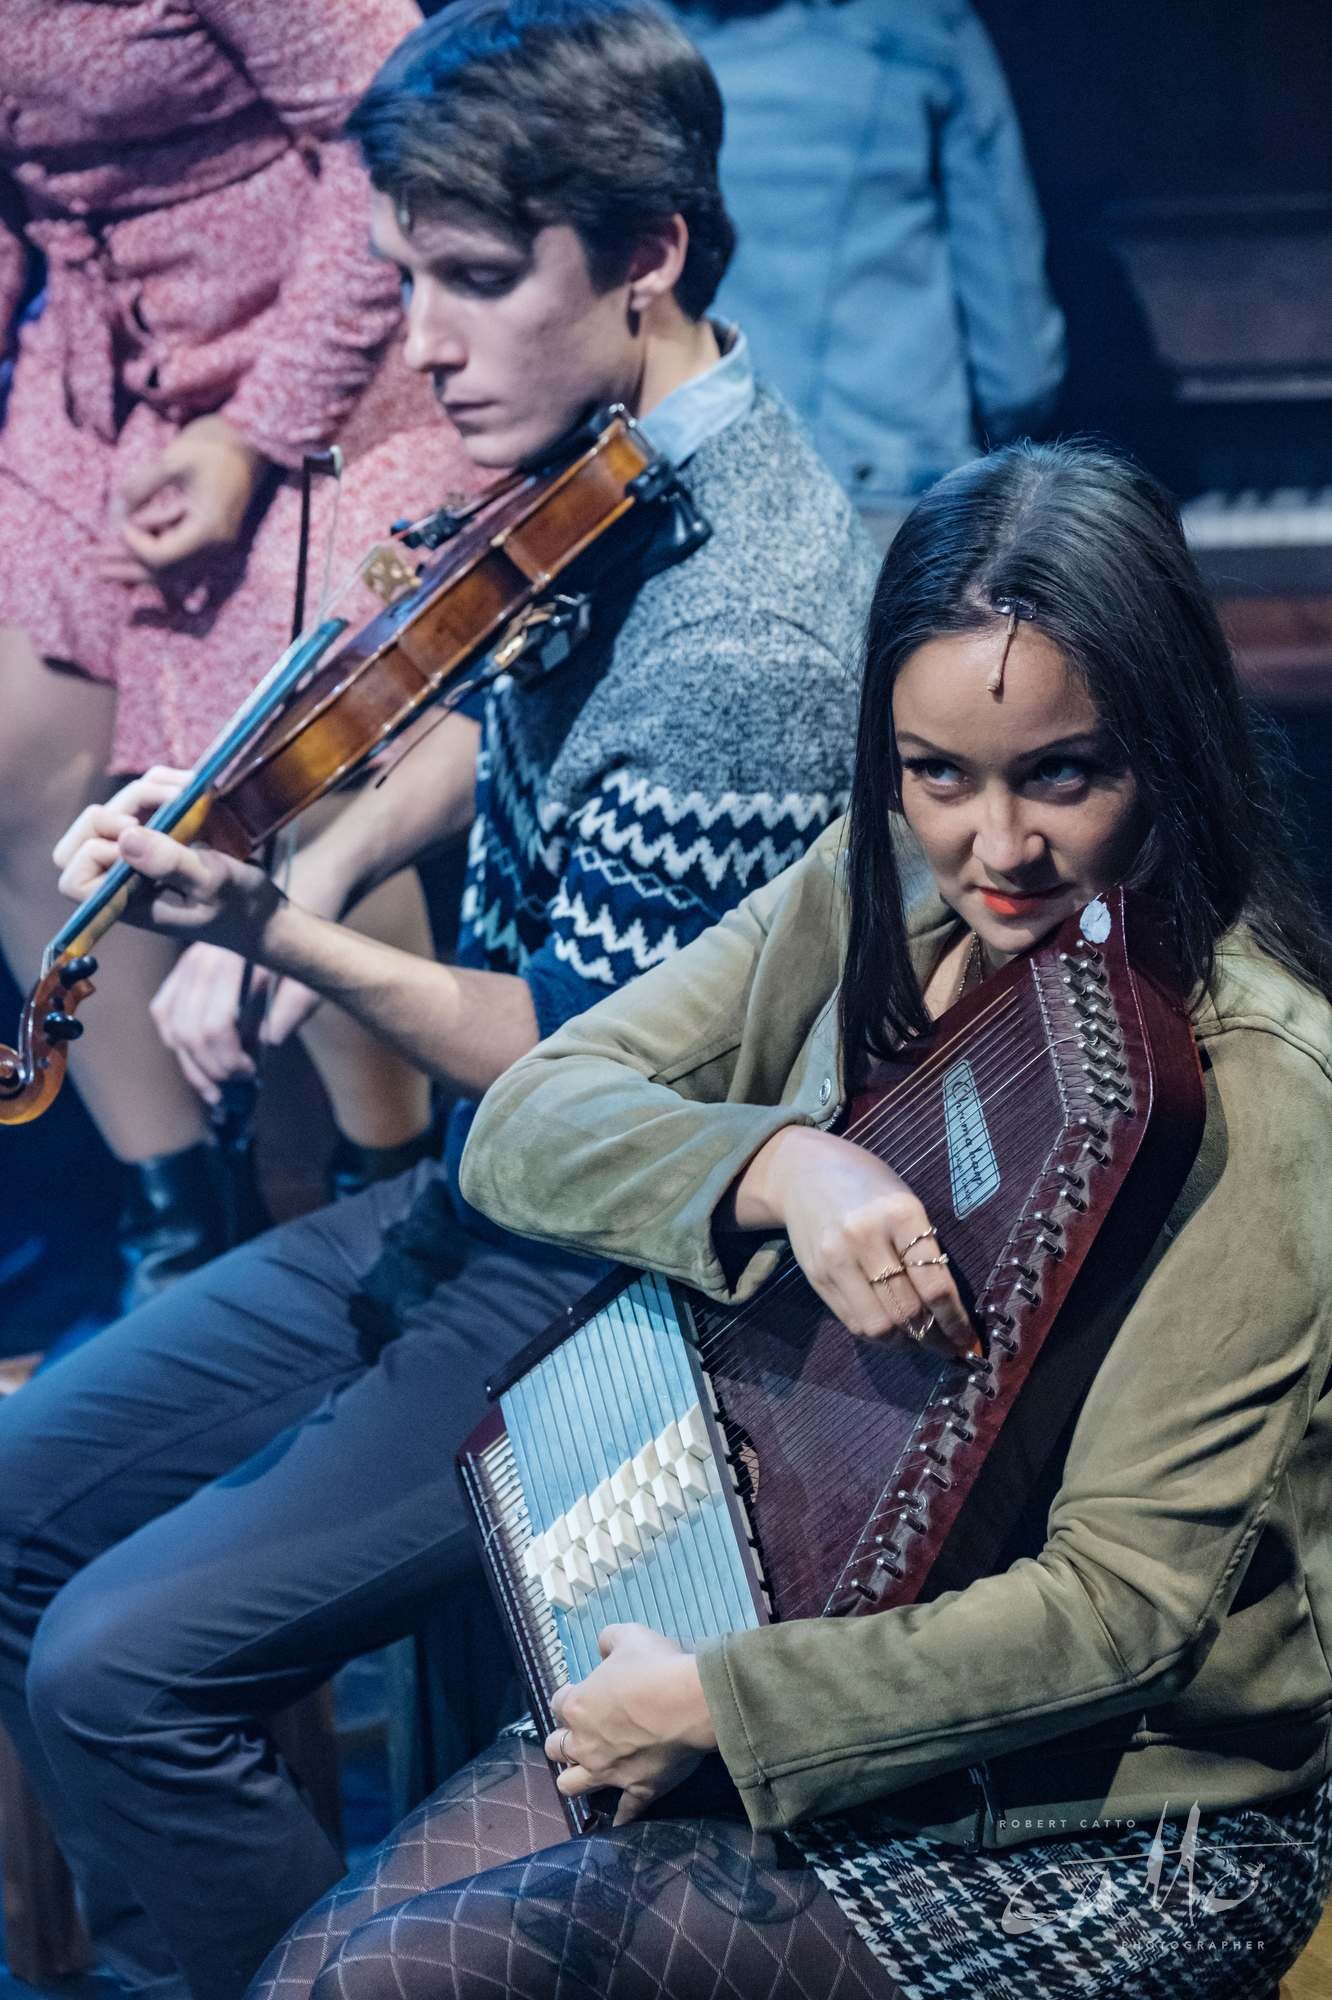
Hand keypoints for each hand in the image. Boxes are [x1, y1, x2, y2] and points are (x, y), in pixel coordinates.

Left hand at [58, 787, 280, 955]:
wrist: (264, 913)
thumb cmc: (240, 908)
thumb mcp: (211, 885)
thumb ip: (169, 864)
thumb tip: (125, 838)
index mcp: (126, 902)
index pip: (74, 877)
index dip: (96, 849)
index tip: (140, 837)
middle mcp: (124, 878)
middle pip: (84, 836)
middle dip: (116, 809)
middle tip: (161, 808)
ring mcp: (140, 853)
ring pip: (115, 807)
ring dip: (148, 791)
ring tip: (193, 793)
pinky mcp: (160, 832)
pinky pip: (143, 797)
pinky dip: (166, 784)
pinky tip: (197, 789)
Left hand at [93, 415, 267, 585]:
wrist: (247, 446)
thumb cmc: (211, 448)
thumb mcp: (171, 462)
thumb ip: (140, 488)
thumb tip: (113, 516)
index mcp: (208, 529)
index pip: (162, 556)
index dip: (134, 545)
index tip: (118, 524)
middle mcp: (214, 547)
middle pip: (163, 573)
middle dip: (124, 568)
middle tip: (89, 563)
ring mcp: (215, 548)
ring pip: (171, 574)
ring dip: (135, 571)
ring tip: (102, 567)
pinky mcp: (211, 543)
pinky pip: (179, 564)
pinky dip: (152, 563)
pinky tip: (128, 560)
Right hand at [149, 943, 320, 1105]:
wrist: (286, 927)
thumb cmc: (301, 960)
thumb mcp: (308, 984)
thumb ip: (290, 1011)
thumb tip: (267, 1042)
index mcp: (236, 959)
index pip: (217, 1024)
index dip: (228, 1058)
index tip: (250, 1073)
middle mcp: (203, 958)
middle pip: (190, 1031)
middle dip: (211, 1067)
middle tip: (236, 1084)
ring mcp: (188, 963)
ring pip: (173, 1027)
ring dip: (192, 1065)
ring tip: (215, 1089)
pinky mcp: (180, 971)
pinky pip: (163, 1012)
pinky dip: (176, 1042)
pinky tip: (195, 1064)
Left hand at [545, 1625, 715, 1825]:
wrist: (691, 1702)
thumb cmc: (656, 1666)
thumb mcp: (628, 1636)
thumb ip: (609, 1641)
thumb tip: (604, 1648)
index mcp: (577, 1705)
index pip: (557, 1703)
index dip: (570, 1697)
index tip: (586, 1692)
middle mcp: (584, 1743)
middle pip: (556, 1748)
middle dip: (564, 1740)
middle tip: (583, 1731)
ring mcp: (609, 1771)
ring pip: (571, 1785)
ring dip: (575, 1777)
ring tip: (588, 1770)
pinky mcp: (638, 1790)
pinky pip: (623, 1814)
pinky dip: (620, 1817)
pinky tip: (619, 1821)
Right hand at [738, 1126, 977, 1359]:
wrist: (802, 1171)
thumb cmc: (867, 1184)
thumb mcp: (904, 1202)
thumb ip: (923, 1249)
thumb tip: (949, 1307)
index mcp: (900, 1214)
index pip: (935, 1285)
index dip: (955, 1321)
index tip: (969, 1340)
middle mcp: (866, 1237)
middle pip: (908, 1310)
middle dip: (935, 1338)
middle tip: (950, 1348)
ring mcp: (836, 1259)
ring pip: (879, 1325)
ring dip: (905, 1343)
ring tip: (920, 1341)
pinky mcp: (817, 1276)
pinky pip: (853, 1321)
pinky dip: (877, 1335)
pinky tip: (892, 1331)